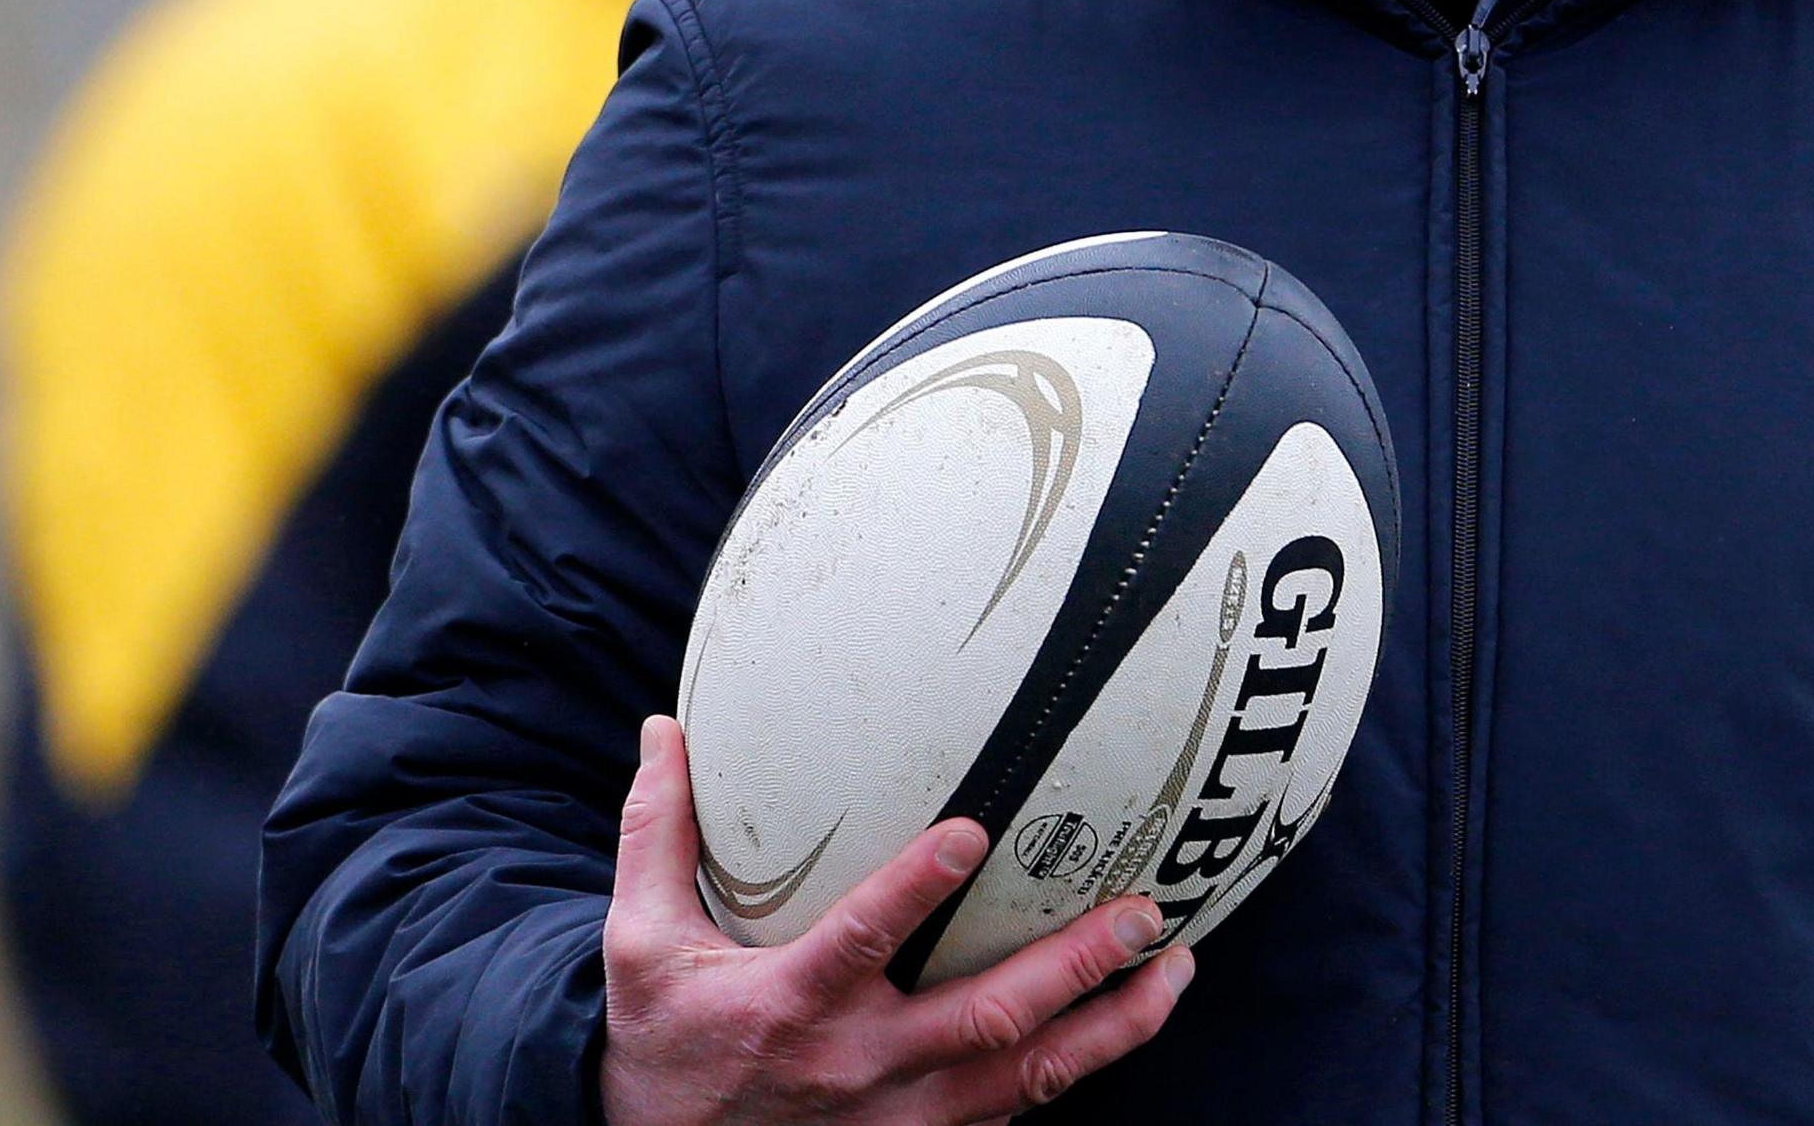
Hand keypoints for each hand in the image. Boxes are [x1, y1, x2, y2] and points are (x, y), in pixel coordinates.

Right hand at [598, 715, 1193, 1123]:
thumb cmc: (660, 1037)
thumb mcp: (638, 941)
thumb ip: (657, 832)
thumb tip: (663, 727)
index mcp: (790, 1003)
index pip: (859, 940)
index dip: (913, 890)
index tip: (973, 832)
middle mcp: (857, 1066)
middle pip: (983, 1019)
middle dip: (1073, 966)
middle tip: (1143, 911)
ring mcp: (899, 1118)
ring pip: (1025, 1079)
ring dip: (1109, 1029)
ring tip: (1175, 971)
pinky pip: (1014, 1114)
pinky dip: (1078, 1072)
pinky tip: (1127, 1027)